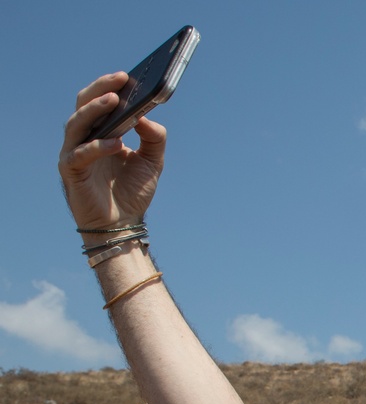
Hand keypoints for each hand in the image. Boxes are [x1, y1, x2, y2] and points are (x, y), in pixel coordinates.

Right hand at [60, 74, 167, 234]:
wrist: (123, 223)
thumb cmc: (132, 191)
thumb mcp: (152, 161)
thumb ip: (154, 138)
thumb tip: (148, 118)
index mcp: (101, 131)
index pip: (100, 101)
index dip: (110, 87)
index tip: (127, 76)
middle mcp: (84, 137)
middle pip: (84, 104)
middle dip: (101, 90)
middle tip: (119, 81)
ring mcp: (74, 152)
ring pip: (77, 123)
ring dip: (95, 110)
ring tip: (115, 101)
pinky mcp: (70, 171)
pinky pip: (80, 154)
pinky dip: (97, 146)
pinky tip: (117, 143)